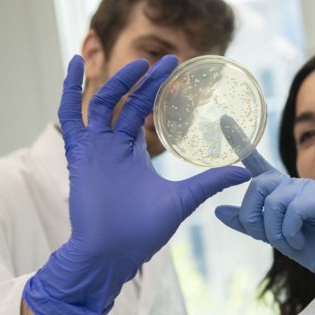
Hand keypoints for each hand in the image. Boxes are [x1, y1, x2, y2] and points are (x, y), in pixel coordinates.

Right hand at [23, 55, 249, 314]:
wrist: (113, 254)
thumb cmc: (142, 232)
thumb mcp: (183, 200)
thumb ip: (209, 182)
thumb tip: (246, 173)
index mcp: (133, 152)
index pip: (143, 109)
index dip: (156, 88)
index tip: (175, 67)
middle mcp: (112, 145)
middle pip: (127, 101)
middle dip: (145, 80)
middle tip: (168, 60)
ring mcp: (94, 148)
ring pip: (101, 103)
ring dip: (117, 81)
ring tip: (139, 64)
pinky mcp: (78, 155)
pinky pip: (68, 116)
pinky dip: (68, 90)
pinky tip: (72, 65)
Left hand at [215, 117, 314, 283]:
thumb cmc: (309, 246)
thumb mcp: (271, 235)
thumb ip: (247, 222)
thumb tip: (218, 210)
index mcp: (279, 190)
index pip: (257, 164)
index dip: (241, 143)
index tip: (225, 121)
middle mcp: (292, 184)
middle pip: (258, 186)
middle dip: (254, 215)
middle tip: (267, 236)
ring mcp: (309, 188)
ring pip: (275, 201)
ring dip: (276, 230)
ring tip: (290, 241)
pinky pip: (294, 209)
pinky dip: (291, 231)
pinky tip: (300, 240)